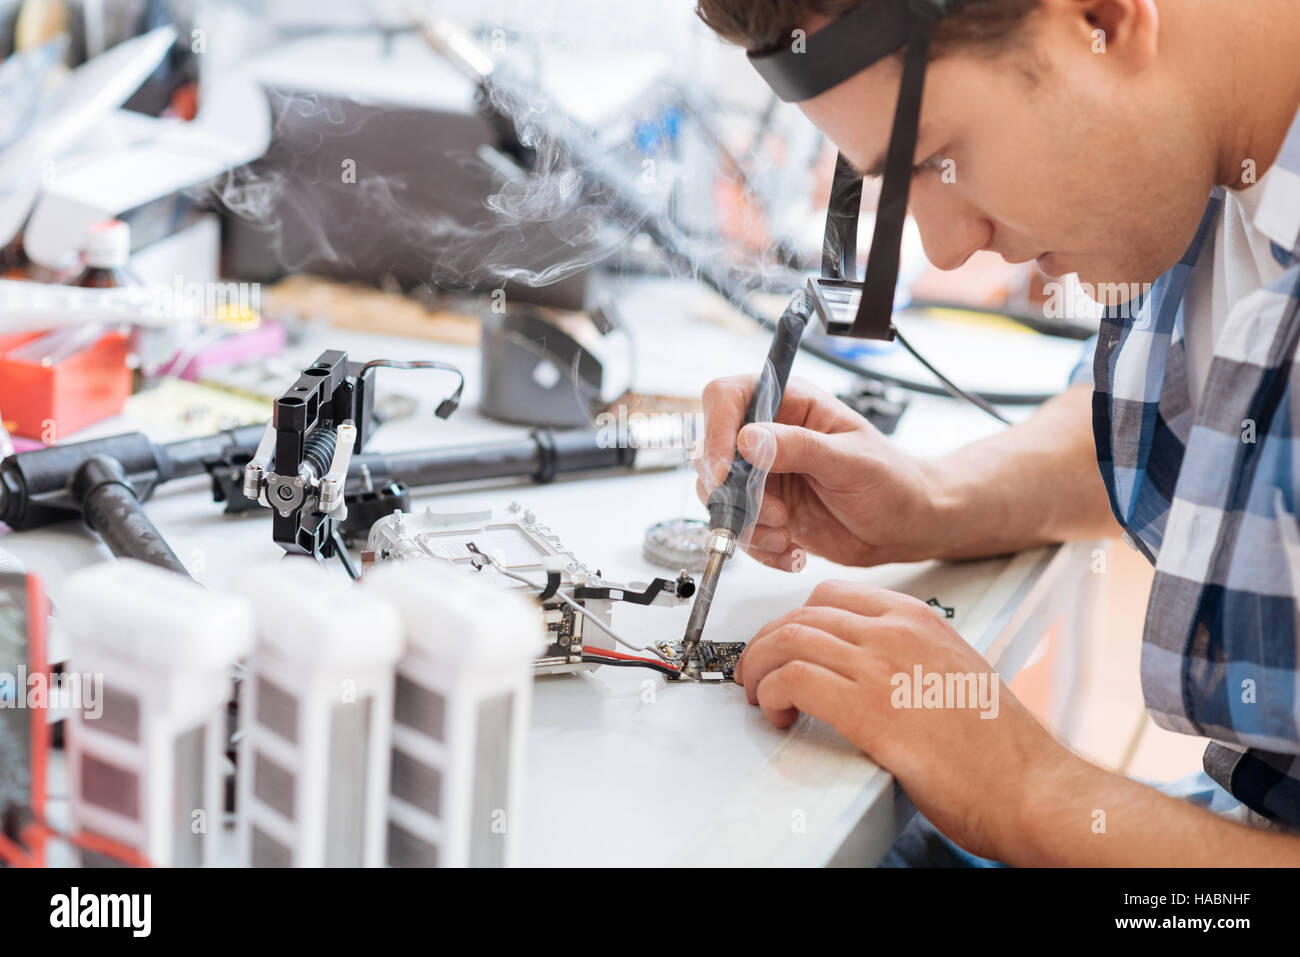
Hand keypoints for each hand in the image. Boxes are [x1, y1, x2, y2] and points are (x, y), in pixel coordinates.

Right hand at [694, 376, 953, 570]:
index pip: (727, 397)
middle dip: (733, 493)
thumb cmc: (890, 480)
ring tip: (787, 534)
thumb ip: (798, 446)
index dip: (716, 429)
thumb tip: (747, 438)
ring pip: (719, 497)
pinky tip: (793, 550)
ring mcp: (762, 476)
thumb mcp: (850, 459)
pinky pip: (738, 530)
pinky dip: (759, 548)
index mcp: (788, 403)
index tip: (726, 471)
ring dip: (748, 525)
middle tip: (774, 513)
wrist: (905, 525)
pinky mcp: (763, 511)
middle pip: (710, 452)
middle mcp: (767, 436)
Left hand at [735, 580, 1063, 859]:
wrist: (1031, 788)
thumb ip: (909, 660)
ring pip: (788, 640)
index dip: (793, 620)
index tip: (781, 645)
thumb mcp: (953, 674)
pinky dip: (770, 694)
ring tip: (759, 695)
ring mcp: (882, 667)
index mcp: (918, 620)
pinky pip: (793, 680)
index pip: (831, 595)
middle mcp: (897, 633)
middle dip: (766, 644)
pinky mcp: (868, 710)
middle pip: (801, 615)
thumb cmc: (1001, 748)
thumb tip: (864, 670)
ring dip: (759, 668)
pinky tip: (776, 714)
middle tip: (757, 672)